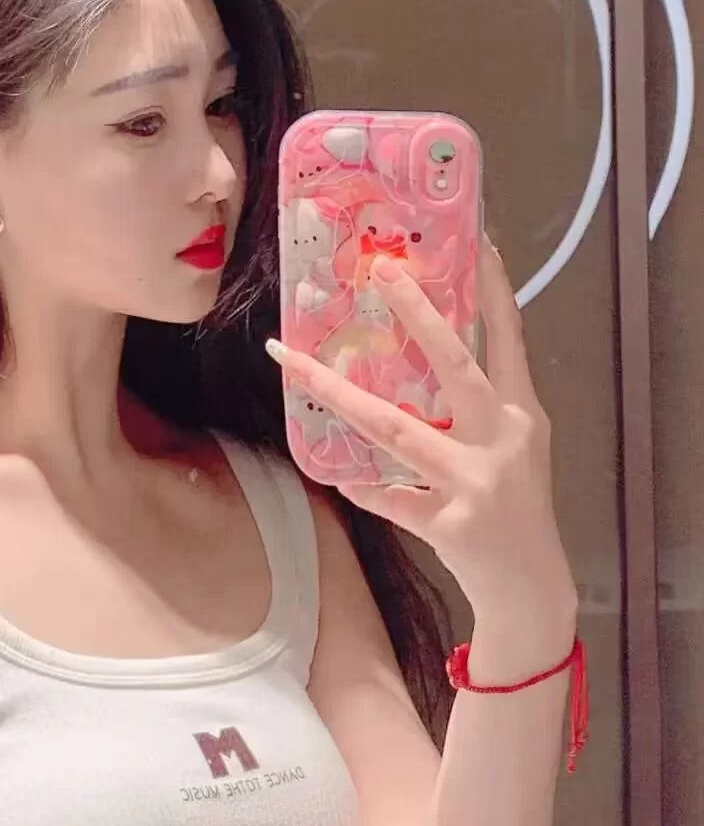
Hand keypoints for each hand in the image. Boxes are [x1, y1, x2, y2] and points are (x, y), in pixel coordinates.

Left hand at [266, 239, 575, 623]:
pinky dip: (361, 487)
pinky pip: (388, 498)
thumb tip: (424, 354)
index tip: (477, 240)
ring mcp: (476, 483)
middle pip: (457, 366)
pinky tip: (335, 475)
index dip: (495, 290)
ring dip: (341, 394)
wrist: (530, 585)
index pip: (511, 339)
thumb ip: (481, 406)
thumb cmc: (517, 507)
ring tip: (295, 362)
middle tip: (384, 272)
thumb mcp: (515, 447)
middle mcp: (503, 440)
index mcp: (522, 415)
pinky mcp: (450, 524)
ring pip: (397, 430)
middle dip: (420, 316)